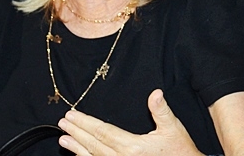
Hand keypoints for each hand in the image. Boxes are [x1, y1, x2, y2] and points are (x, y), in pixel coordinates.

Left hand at [58, 89, 201, 155]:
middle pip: (94, 144)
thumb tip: (155, 93)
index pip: (102, 131)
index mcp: (132, 147)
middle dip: (77, 132)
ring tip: (64, 140)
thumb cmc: (180, 150)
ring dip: (77, 148)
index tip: (72, 115)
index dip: (85, 122)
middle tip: (63, 123)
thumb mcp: (173, 127)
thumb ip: (161, 110)